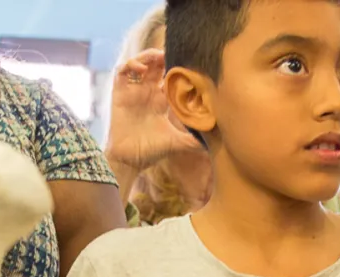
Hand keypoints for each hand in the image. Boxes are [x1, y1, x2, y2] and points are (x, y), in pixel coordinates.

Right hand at [106, 48, 201, 172]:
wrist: (129, 159)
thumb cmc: (152, 151)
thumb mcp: (179, 142)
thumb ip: (196, 139)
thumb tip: (219, 141)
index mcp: (161, 101)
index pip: (170, 78)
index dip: (178, 69)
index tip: (190, 64)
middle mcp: (148, 93)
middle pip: (156, 66)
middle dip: (164, 56)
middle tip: (176, 53)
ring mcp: (133, 91)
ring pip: (140, 63)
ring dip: (148, 56)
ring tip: (158, 56)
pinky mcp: (120, 92)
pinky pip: (122, 71)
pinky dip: (131, 64)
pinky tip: (143, 69)